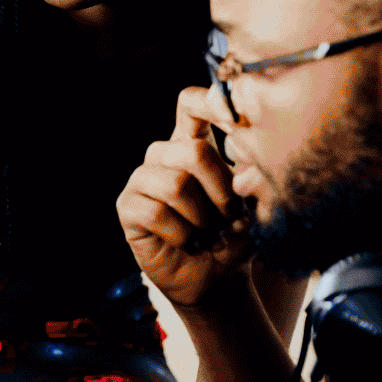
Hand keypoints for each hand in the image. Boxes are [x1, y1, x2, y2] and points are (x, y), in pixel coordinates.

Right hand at [116, 87, 253, 306]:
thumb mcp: (252, 206)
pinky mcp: (128, 206)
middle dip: (223, 191)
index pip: (190, 104)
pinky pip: (156, 212)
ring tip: (211, 234)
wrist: (215, 279)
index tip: (235, 119)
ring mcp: (142, 179)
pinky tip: (189, 244)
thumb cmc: (234, 235)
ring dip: (204, 219)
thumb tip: (246, 173)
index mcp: (193, 143)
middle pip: (194, 150)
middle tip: (232, 218)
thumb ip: (251, 182)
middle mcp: (164, 155)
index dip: (209, 102)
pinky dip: (183, 235)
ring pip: (177, 185)